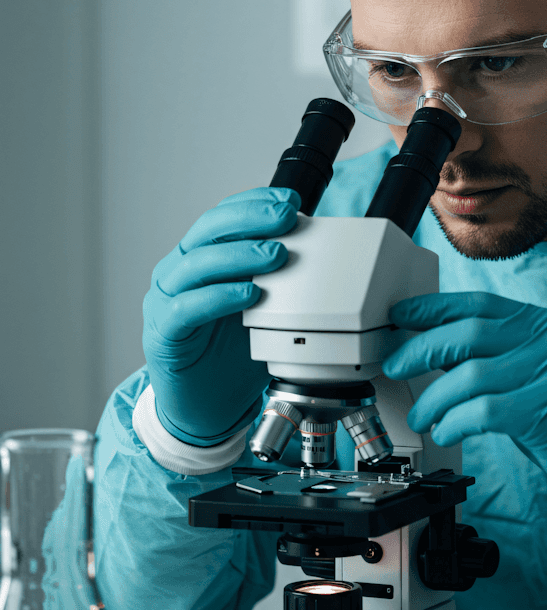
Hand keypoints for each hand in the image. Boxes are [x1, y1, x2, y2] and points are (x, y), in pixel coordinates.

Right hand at [142, 187, 299, 444]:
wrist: (206, 408)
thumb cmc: (232, 356)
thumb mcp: (263, 309)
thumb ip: (278, 280)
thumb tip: (319, 252)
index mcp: (201, 259)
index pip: (223, 217)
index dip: (254, 203)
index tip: (289, 200)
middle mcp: (178, 273)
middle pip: (208, 231)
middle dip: (249, 219)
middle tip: (285, 217)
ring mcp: (165, 302)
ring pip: (196, 265)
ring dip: (239, 255)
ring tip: (275, 255)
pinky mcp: (163, 334)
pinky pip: (187, 309)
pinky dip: (218, 297)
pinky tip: (248, 295)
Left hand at [382, 292, 546, 521]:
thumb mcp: (545, 378)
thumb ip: (502, 360)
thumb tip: (437, 353)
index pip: (481, 304)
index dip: (434, 307)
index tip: (400, 315)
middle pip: (469, 332)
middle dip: (421, 348)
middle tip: (395, 366)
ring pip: (470, 375)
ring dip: (434, 397)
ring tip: (422, 415)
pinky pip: (484, 411)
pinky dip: (455, 421)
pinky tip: (447, 431)